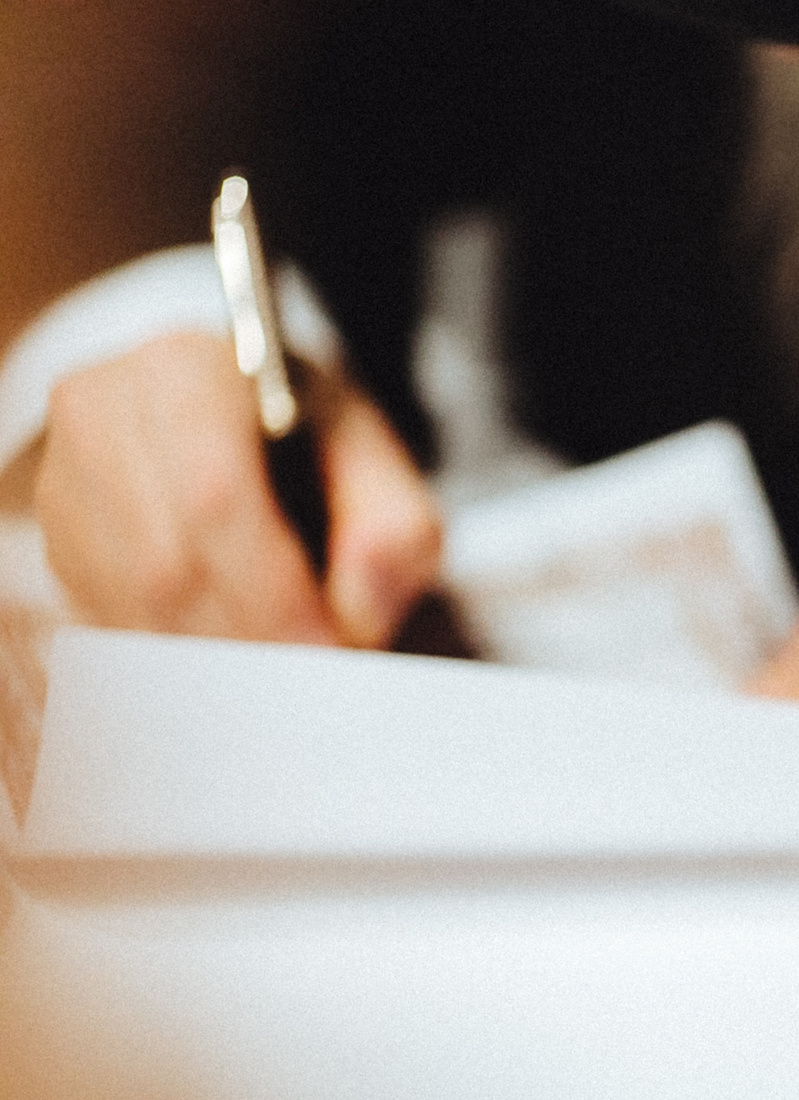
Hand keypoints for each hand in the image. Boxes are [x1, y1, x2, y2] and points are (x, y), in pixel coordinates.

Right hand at [33, 331, 441, 646]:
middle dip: (251, 641)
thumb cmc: (307, 439)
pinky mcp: (58, 539)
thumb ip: (394, 527)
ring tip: (284, 680)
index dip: (273, 595)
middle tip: (313, 684)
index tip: (328, 656)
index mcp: (184, 370)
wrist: (230, 418)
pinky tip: (233, 669)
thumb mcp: (375, 460)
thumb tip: (360, 611)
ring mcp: (63, 478)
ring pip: (133, 605)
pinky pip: (112, 622)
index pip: (216, 498)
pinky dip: (180, 660)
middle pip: (168, 564)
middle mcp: (101, 414)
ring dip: (216, 661)